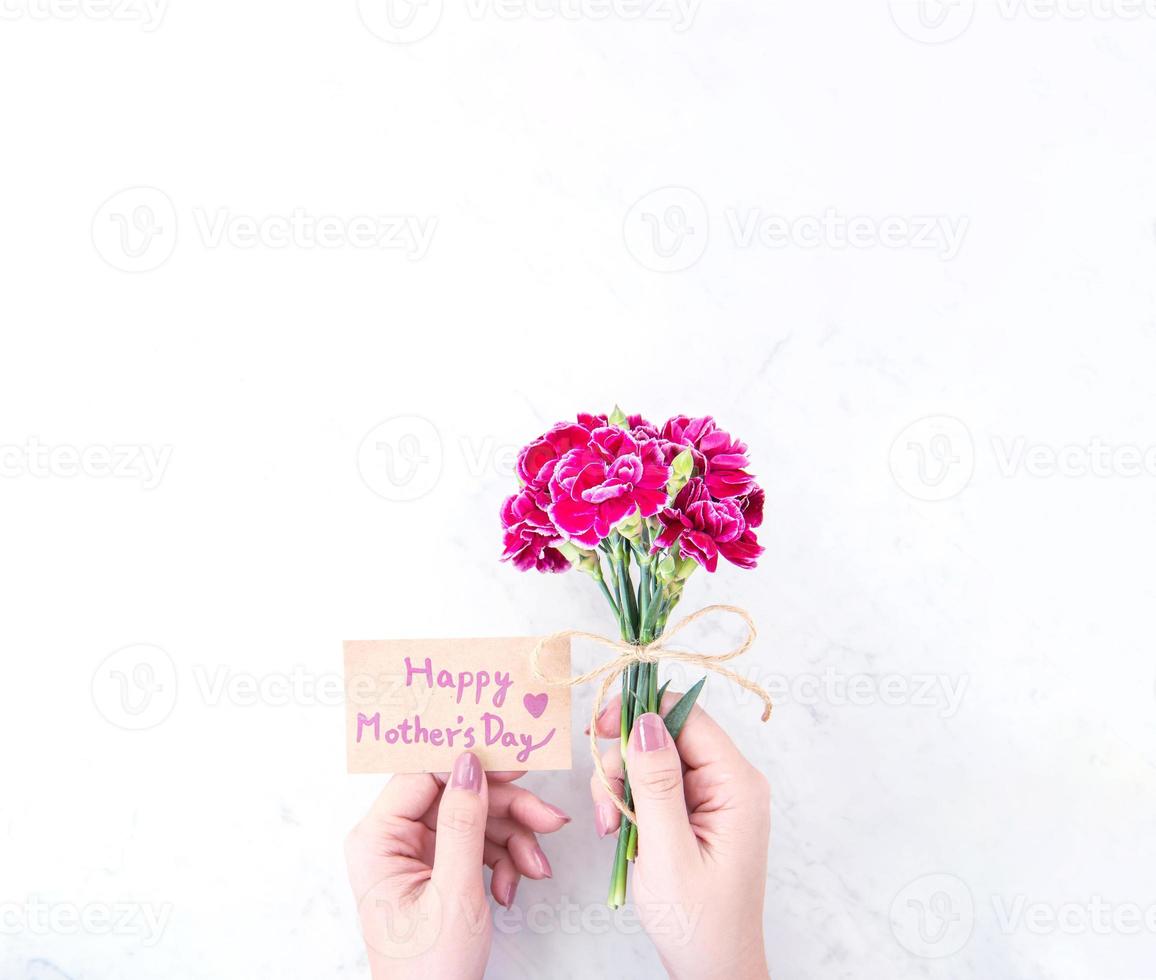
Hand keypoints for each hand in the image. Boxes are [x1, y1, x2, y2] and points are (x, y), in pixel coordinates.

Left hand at [346, 752, 569, 979]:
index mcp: (377, 838)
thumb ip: (462, 823)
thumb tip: (468, 765)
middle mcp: (392, 840)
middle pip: (458, 795)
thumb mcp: (454, 892)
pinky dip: (505, 862)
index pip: (423, 775)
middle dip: (507, 810)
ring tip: (536, 869)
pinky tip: (514, 887)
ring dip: (514, 840)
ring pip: (475, 819)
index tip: (515, 763)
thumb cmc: (429, 970)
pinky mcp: (438, 870)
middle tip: (548, 818)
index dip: (471, 765)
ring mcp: (417, 855)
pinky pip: (479, 845)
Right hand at [591, 696, 771, 979]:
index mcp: (736, 784)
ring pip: (652, 760)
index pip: (686, 716)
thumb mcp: (668, 852)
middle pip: (664, 736)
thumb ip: (656, 783)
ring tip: (611, 828)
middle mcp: (729, 782)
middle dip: (625, 763)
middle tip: (606, 806)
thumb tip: (645, 720)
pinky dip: (630, 803)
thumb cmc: (699, 922)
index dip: (640, 712)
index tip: (600, 727)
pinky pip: (654, 786)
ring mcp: (712, 797)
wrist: (713, 970)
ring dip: (622, 787)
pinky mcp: (695, 813)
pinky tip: (620, 831)